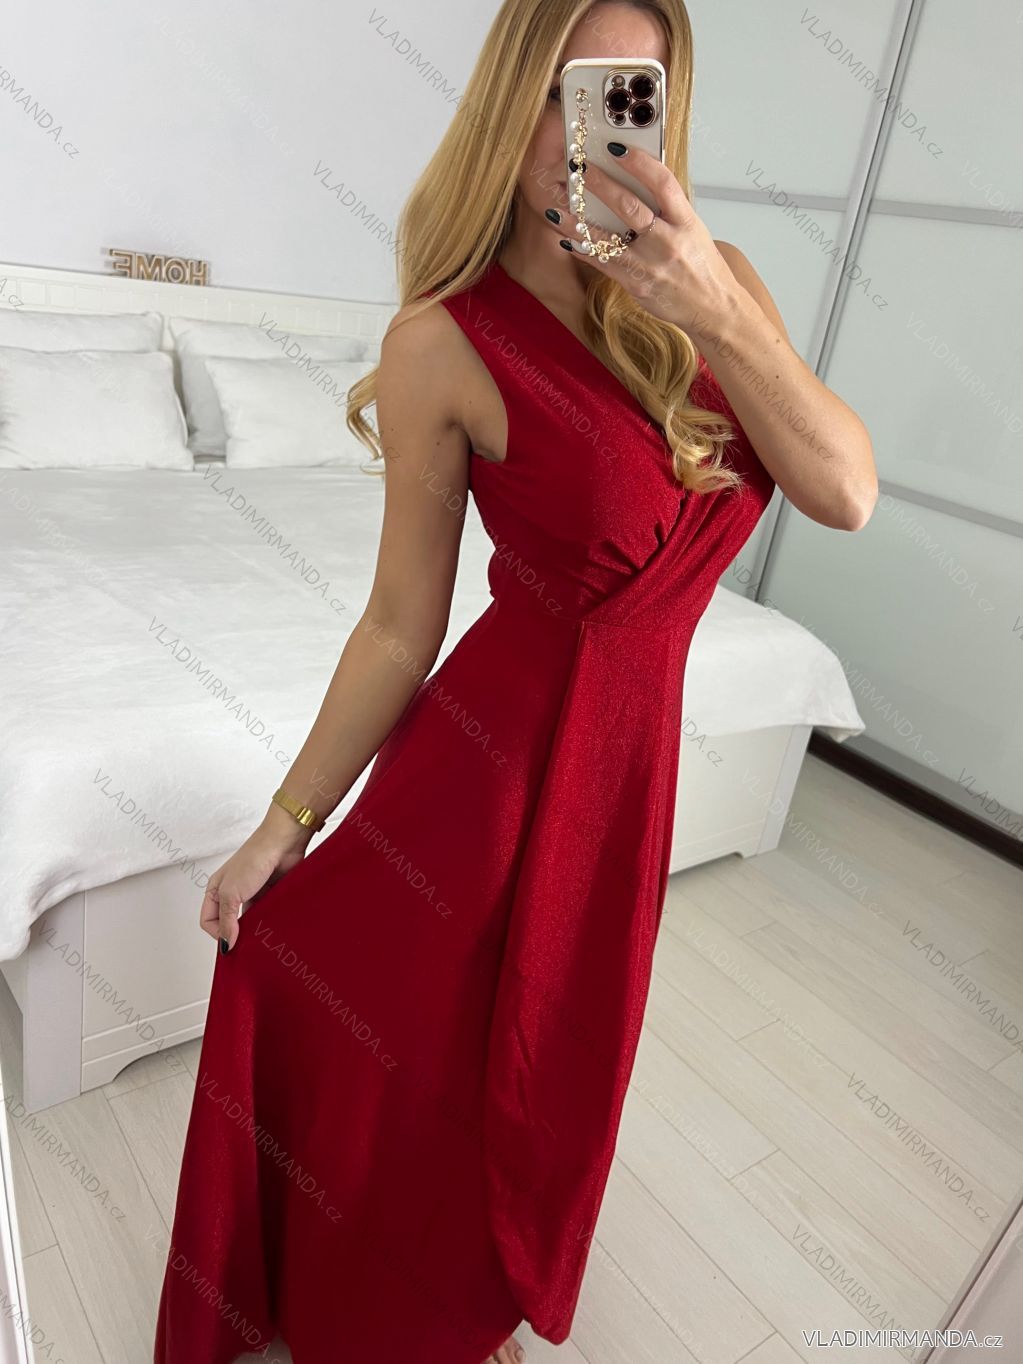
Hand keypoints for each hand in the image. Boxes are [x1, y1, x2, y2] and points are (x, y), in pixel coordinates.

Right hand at [200, 805, 314, 951]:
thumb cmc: (253, 859)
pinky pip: (265, 913)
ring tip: (261, 935)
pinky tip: (272, 925)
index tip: (230, 942)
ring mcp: (251, 892)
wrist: (282, 843)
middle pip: (227, 921)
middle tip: (245, 945)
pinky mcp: (269, 893)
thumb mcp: (231, 893)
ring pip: (248, 919)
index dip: (216, 933)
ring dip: (253, 927)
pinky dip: (267, 920)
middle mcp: (231, 891)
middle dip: (235, 933)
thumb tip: (226, 943)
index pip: (208, 920)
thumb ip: (227, 920)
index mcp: (215, 889)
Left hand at [553, 143, 736, 334]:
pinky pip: (604, 265)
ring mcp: (650, 265)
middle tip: (578, 169)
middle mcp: (668, 241)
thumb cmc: (701, 266)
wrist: (712, 307)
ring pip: (608, 239)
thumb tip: (640, 181)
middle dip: (600, 185)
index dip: (639, 163)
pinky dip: (584, 252)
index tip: (617, 148)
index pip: (663, 183)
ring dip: (578, 223)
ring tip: (556, 209)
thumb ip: (669, 209)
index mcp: (685, 221)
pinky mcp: (637, 284)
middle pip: (629, 207)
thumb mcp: (693, 230)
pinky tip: (567, 241)